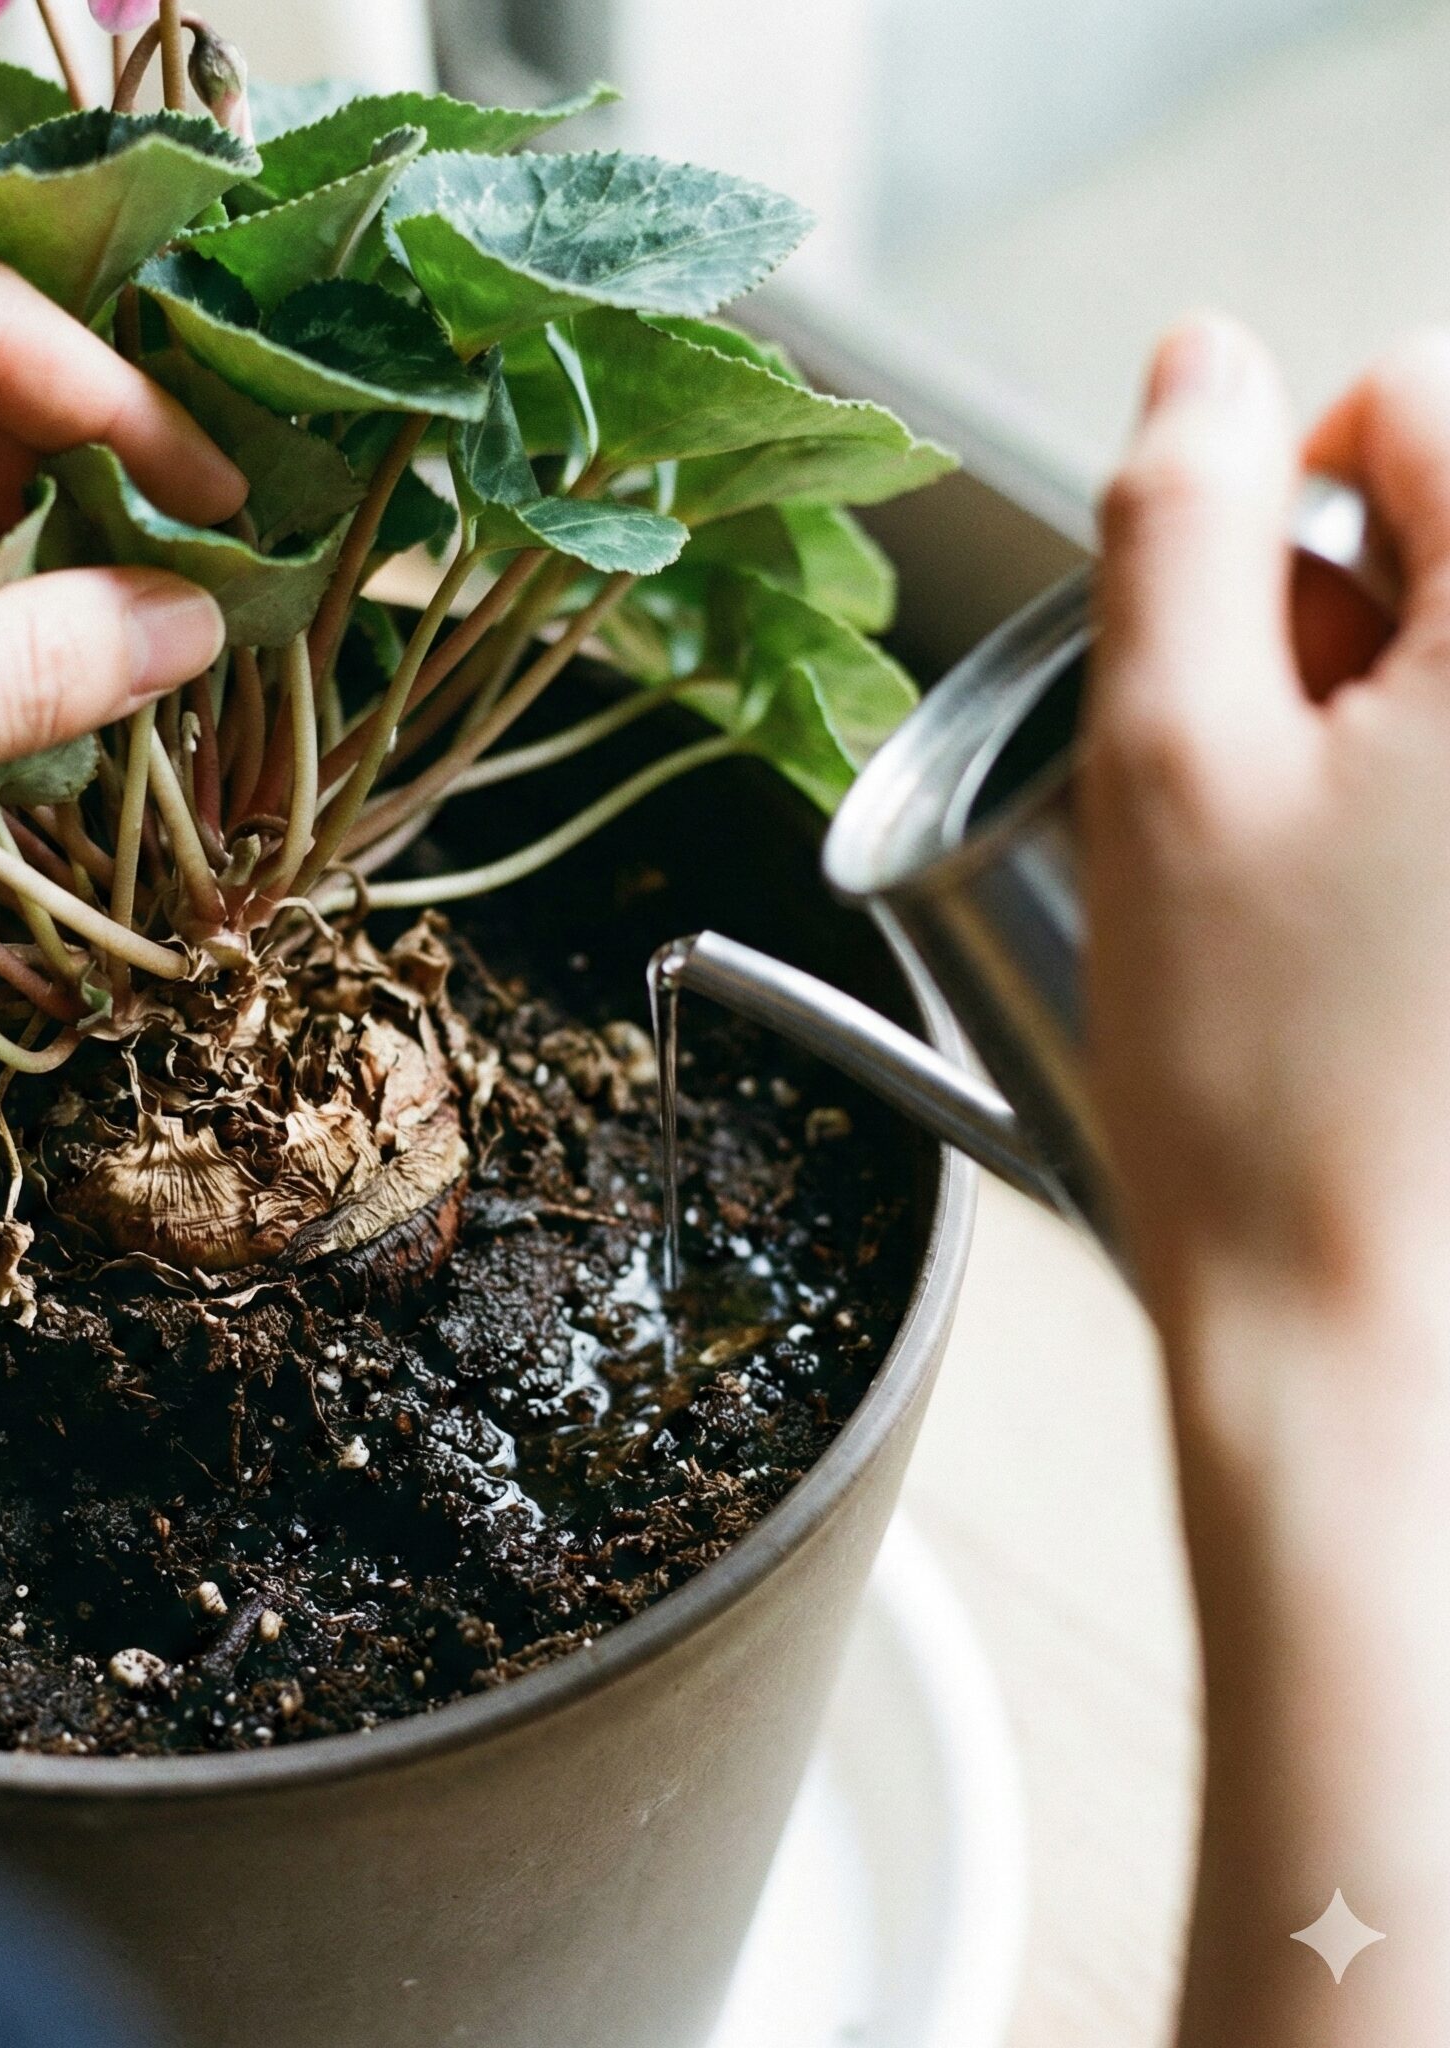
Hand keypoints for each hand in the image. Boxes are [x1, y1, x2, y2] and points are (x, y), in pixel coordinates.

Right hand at [1091, 318, 1449, 1417]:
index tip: (1229, 669)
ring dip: (1388, 716)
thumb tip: (1202, 360)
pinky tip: (1392, 919)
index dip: (1280, 509)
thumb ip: (1175, 528)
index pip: (1420, 396)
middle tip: (1272, 801)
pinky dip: (1426, 801)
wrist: (1366, 1323)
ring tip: (1332, 880)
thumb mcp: (1163, 767)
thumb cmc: (1258, 1071)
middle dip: (1347, 619)